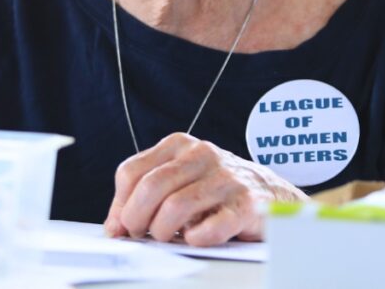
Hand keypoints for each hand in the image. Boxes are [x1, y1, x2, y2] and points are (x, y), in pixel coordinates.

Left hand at [104, 132, 307, 246]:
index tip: (123, 226)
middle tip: (141, 236)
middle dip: (137, 220)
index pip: (131, 172)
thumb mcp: (179, 180)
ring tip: (169, 239)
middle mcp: (202, 155)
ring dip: (164, 232)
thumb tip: (114, 228)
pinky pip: (211, 227)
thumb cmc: (216, 189)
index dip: (120, 205)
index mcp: (179, 145)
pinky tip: (196, 239)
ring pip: (176, 207)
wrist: (270, 193)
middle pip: (150, 188)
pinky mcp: (246, 204)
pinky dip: (196, 239)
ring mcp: (226, 178)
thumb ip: (144, 196)